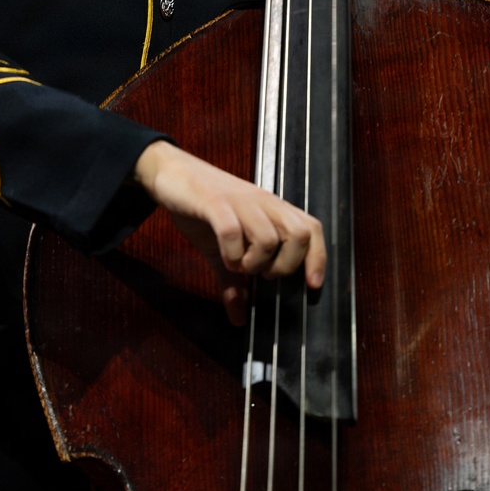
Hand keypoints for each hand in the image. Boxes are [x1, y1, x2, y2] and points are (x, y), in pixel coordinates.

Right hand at [133, 139, 325, 326]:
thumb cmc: (203, 208)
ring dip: (255, 263)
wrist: (172, 171)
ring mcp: (240, 201)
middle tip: (263, 274)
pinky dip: (231, 254)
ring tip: (238, 266)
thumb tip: (238, 319)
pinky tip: (224, 258)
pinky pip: (233, 232)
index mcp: (271, 209)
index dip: (318, 257)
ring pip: (268, 238)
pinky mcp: (214, 203)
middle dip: (285, 266)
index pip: (312, 228)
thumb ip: (233, 280)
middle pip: (299, 235)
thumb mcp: (222, 248)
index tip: (312, 285)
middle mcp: (262, 203)